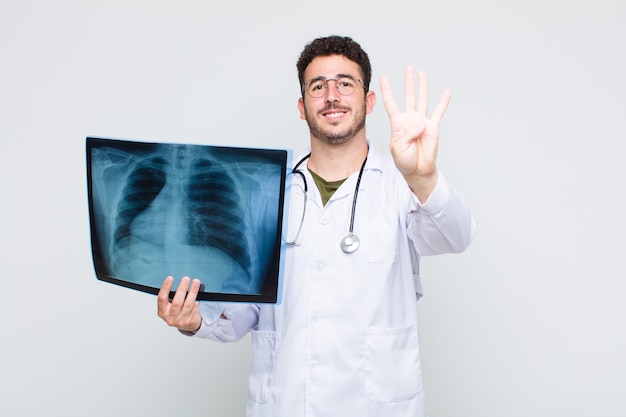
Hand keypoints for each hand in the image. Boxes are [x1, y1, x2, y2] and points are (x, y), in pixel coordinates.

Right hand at [157, 276, 201, 332]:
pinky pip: (195, 308)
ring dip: (193, 292)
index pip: (162, 298)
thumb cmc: (177, 311)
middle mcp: (170, 317)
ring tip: (196, 282)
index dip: (165, 287)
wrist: (186, 325)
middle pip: (176, 302)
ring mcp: (181, 321)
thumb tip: (180, 279)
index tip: (170, 278)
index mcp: (162, 311)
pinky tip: (199, 292)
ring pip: (188, 304)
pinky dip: (197, 299)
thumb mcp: (170, 305)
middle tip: (186, 278)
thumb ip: (171, 296)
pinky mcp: (190, 321)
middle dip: (182, 289)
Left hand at [380, 67, 450, 199]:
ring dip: (422, 86)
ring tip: (422, 73)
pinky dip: (443, 102)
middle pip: (409, 96)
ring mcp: (422, 121)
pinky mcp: (433, 127)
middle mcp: (410, 119)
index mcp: (398, 123)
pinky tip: (446, 92)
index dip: (386, 90)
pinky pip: (439, 112)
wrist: (417, 169)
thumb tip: (421, 124)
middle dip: (408, 82)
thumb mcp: (398, 147)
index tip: (383, 77)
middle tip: (408, 68)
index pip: (391, 102)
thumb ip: (407, 135)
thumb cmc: (404, 160)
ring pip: (422, 99)